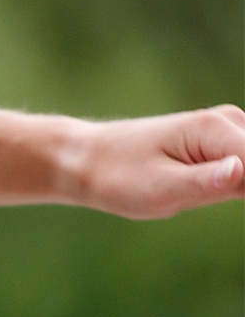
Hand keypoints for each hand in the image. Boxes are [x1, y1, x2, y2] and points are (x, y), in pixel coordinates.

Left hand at [70, 105, 244, 219]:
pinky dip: (241, 184)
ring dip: (241, 187)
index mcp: (215, 129)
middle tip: (197, 194)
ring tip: (186, 191)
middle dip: (244, 187)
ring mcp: (227, 131)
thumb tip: (242, 171)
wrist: (87, 160)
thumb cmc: (117, 177)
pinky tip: (204, 189)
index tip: (222, 194)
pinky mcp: (223, 144)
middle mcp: (228, 121)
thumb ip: (207, 184)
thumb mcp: (160, 188)